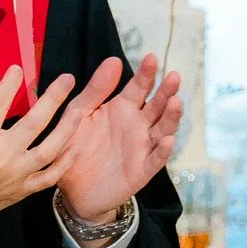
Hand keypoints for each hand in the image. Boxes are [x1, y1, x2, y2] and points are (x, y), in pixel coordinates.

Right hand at [0, 64, 121, 233]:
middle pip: (33, 123)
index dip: (8, 83)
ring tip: (78, 111)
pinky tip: (75, 147)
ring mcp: (13, 175)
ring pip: (48, 150)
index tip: (18, 69)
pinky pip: (49, 176)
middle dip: (53, 98)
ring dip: (66, 129)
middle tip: (67, 79)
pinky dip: (64, 162)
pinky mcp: (21, 191)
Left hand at [55, 53, 182, 222]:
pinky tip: (167, 140)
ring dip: (171, 117)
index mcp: (122, 108)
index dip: (146, 74)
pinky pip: (155, 160)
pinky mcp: (142, 171)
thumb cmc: (75, 148)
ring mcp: (142, 147)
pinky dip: (163, 151)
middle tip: (174, 77)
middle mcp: (137, 125)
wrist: (71, 189)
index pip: (139, 87)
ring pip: (162, 129)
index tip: (151, 58)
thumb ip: (95, 90)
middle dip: (166, 92)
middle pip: (157, 106)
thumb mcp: (79, 114)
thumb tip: (114, 60)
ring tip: (175, 103)